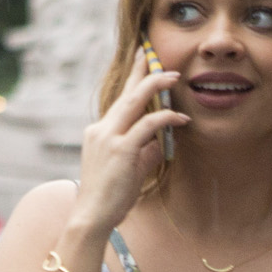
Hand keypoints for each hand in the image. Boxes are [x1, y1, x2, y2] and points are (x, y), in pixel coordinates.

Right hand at [69, 48, 185, 236]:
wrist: (91, 216)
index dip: (131, 79)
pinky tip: (180, 117)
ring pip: (134, 101)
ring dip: (156, 85)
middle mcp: (101, 130)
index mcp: (98, 132)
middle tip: (154, 54)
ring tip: (174, 77)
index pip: (118, 100)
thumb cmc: (108, 198)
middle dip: (142, 71)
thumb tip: (160, 144)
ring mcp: (109, 138)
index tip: (142, 60)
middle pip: (125, 93)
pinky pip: (147, 126)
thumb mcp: (127, 171)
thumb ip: (143, 154)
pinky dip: (165, 118)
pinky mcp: (121, 150)